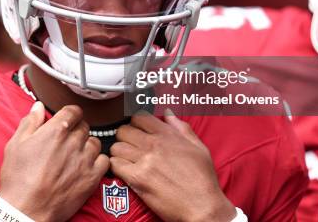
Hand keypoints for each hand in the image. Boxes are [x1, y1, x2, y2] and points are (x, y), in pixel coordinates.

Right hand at [0, 102, 109, 221]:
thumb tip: (38, 107)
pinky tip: (87, 166)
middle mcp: (73, 142)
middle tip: (66, 140)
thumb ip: (30, 122)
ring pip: (95, 142)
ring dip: (87, 145)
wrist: (27, 209)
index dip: (70, 114)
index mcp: (56, 130)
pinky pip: (104, 161)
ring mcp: (85, 160)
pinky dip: (97, 162)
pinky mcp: (92, 177)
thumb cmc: (19, 180)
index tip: (68, 119)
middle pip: (84, 126)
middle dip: (76, 130)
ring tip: (75, 154)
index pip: (74, 111)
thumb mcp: (15, 145)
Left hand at [110, 110, 236, 221]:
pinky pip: (114, 164)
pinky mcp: (137, 178)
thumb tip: (167, 113)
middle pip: (123, 130)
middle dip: (125, 137)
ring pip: (116, 147)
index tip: (138, 131)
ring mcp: (144, 161)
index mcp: (167, 135)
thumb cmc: (202, 179)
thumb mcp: (198, 147)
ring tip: (127, 160)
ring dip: (119, 153)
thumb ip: (180, 127)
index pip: (139, 117)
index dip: (136, 123)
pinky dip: (116, 167)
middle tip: (131, 147)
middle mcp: (153, 144)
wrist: (202, 206)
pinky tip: (125, 171)